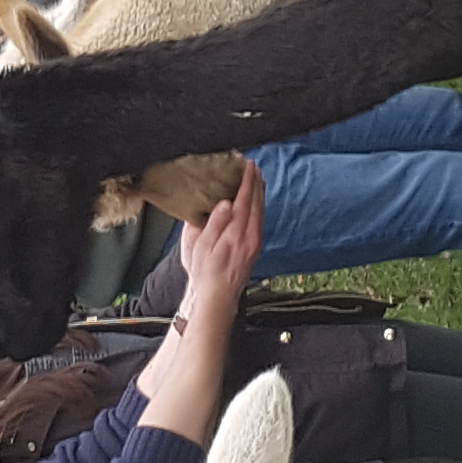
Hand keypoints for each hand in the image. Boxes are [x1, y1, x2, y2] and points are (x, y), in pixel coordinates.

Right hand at [178, 159, 263, 308]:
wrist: (218, 297)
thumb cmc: (204, 272)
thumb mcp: (200, 246)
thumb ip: (214, 223)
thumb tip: (226, 203)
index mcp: (236, 233)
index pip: (244, 200)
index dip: (247, 181)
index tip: (247, 165)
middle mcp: (250, 237)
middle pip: (257, 203)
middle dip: (256, 183)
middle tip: (253, 167)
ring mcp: (256, 243)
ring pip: (261, 211)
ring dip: (260, 193)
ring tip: (257, 179)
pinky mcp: (255, 248)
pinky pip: (260, 220)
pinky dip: (259, 206)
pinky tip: (255, 203)